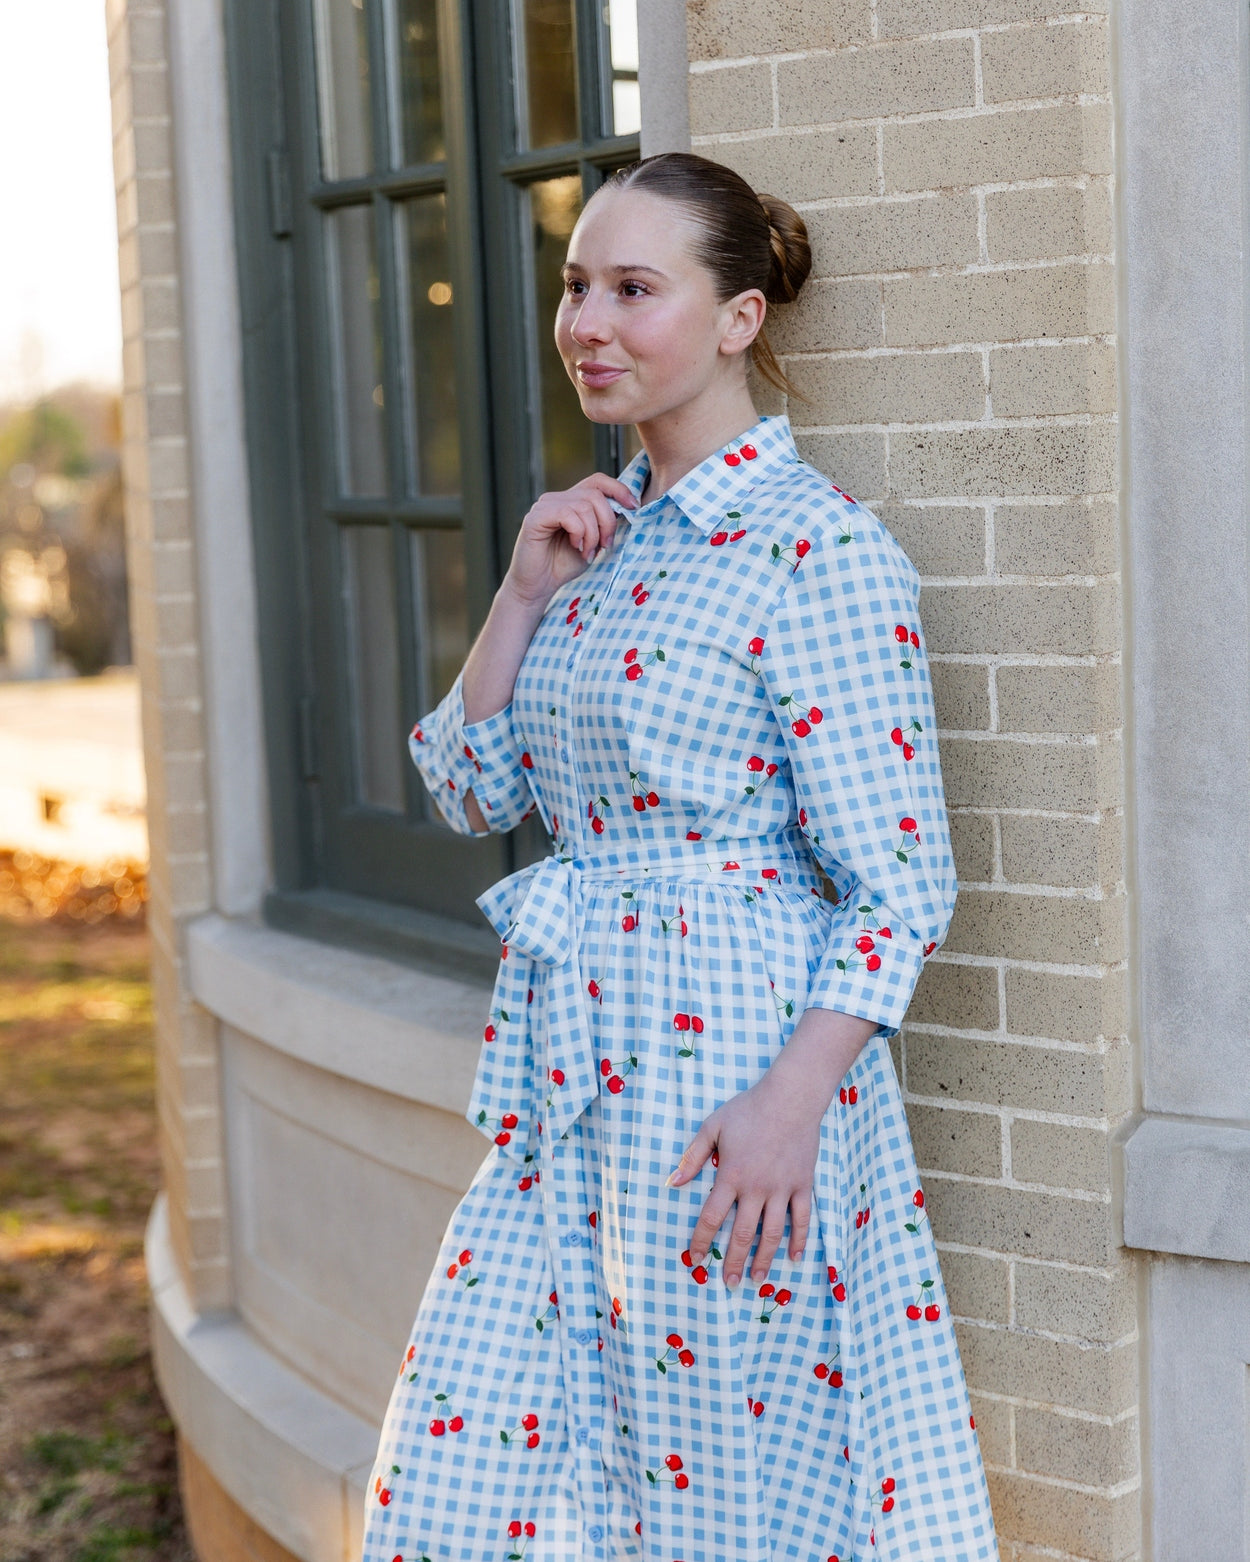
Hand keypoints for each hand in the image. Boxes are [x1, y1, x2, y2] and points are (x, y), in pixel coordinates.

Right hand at [503, 472, 635, 607]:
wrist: (537, 586)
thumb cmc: (563, 565)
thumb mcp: (593, 542)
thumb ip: (605, 524)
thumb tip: (627, 508)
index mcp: (570, 501)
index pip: (598, 481)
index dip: (619, 490)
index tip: (633, 508)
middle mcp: (556, 498)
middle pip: (595, 494)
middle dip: (607, 522)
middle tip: (605, 546)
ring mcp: (545, 505)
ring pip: (584, 505)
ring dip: (593, 533)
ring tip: (587, 552)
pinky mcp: (535, 517)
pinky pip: (568, 514)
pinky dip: (579, 533)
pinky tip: (575, 547)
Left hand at [668, 1007, 876, 1287]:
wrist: (791, 1098)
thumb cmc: (748, 1109)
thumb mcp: (713, 1126)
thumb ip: (693, 1156)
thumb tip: (673, 1182)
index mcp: (732, 1176)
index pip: (712, 1217)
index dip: (702, 1241)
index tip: (695, 1260)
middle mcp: (757, 1188)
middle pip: (744, 1234)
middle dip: (734, 1261)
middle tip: (728, 1283)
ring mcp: (783, 1188)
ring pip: (773, 1233)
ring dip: (765, 1259)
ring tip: (757, 1278)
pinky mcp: (803, 1185)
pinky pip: (802, 1219)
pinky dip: (799, 1240)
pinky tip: (794, 1257)